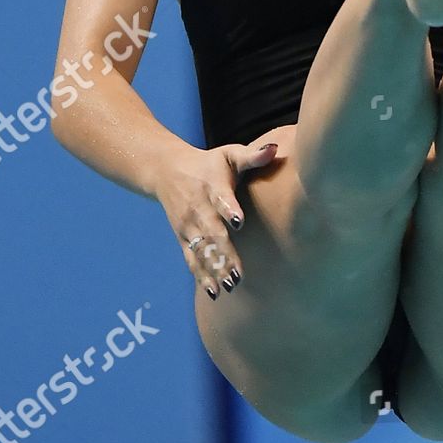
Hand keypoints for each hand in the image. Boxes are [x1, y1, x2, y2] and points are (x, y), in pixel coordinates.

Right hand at [154, 139, 279, 298]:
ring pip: (202, 250)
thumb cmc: (210, 164)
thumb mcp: (229, 154)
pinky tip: (215, 293)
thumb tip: (275, 148)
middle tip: (239, 273)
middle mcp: (198, 208)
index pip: (220, 198)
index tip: (239, 221)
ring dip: (215, 269)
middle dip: (225, 253)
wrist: (168, 170)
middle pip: (212, 232)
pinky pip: (192, 260)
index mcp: (212, 185)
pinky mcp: (184, 238)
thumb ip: (252, 156)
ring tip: (231, 286)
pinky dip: (202, 276)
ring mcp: (189, 226)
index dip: (229, 209)